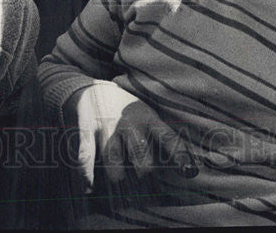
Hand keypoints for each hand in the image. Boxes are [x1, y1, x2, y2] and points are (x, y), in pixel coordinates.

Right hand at [65, 82, 196, 191]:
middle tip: (143, 175)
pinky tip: (89, 187)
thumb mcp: (148, 115)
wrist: (94, 89)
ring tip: (118, 179)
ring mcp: (107, 127)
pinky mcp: (87, 129)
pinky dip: (86, 171)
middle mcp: (129, 124)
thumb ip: (162, 137)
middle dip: (143, 168)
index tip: (189, 171)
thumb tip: (189, 167)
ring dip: (116, 172)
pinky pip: (86, 153)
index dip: (178, 154)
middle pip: (140, 152)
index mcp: (148, 119)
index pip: (167, 137)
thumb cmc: (128, 110)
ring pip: (113, 156)